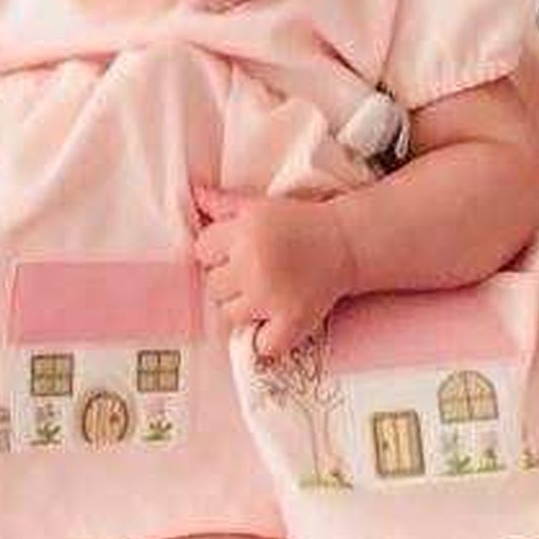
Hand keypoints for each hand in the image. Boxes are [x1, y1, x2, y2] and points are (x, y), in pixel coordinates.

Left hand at [192, 185, 353, 358]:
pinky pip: (263, 344)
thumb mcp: (259, 206)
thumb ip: (223, 204)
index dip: (215, 253)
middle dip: (228, 281)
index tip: (232, 253)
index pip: (202, 251)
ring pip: (230, 314)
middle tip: (250, 274)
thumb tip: (194, 195)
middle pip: (213, 285)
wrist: (344, 242)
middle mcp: (253, 264)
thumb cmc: (300, 223)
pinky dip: (266, 340)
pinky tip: (273, 325)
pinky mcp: (292, 320)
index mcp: (244, 232)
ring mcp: (270, 295)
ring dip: (243, 308)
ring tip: (262, 295)